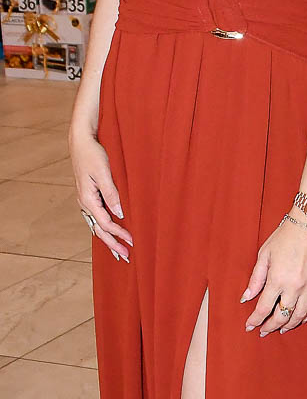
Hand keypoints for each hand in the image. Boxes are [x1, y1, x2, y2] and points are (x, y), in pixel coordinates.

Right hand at [70, 126, 132, 261]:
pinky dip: (104, 228)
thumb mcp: (103, 172)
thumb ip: (111, 193)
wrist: (81, 142)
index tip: (132, 242)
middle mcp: (85, 202)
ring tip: (118, 251)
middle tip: (125, 257)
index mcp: (88, 199)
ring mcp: (86, 200)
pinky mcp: (89, 196)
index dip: (119, 234)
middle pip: (99, 229)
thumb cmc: (93, 154)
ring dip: (108, 239)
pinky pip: (96, 217)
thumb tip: (119, 214)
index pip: (105, 223)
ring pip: (96, 225)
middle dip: (112, 244)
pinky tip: (110, 233)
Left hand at [241, 213, 306, 335]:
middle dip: (270, 327)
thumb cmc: (286, 235)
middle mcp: (295, 286)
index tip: (250, 326)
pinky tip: (300, 319)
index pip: (264, 308)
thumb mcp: (264, 254)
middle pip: (282, 316)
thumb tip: (246, 298)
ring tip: (281, 329)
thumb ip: (255, 279)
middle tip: (264, 331)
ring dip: (289, 325)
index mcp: (278, 279)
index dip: (255, 320)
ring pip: (300, 315)